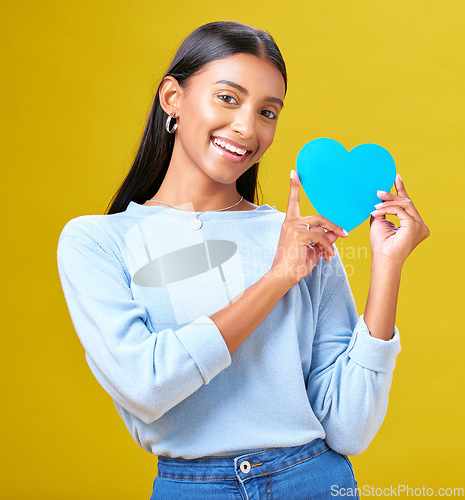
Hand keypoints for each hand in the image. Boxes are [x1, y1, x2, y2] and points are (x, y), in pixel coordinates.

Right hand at [269, 170, 348, 287]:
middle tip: (345, 234)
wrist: (282, 277)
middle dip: (333, 226)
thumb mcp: (312, 249)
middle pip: (319, 217)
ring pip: (321, 228)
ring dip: (331, 240)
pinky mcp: (298, 235)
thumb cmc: (295, 264)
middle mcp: (290, 223)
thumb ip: (323, 240)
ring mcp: (293, 228)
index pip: (292, 201)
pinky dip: (328, 247)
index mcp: (290, 223)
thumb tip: (336, 233)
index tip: (294, 172)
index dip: (294, 186)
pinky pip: (321, 237)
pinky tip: (328, 256)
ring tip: (332, 253)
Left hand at [369, 173, 429, 266]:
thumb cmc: (380, 244)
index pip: (408, 204)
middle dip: (392, 195)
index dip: (401, 190)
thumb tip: (379, 198)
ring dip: (387, 202)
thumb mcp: (380, 222)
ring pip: (404, 205)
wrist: (382, 259)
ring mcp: (419, 226)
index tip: (396, 177)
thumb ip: (382, 210)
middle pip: (407, 203)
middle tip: (378, 192)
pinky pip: (400, 211)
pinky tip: (376, 212)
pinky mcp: (414, 227)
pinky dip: (387, 209)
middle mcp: (420, 225)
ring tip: (375, 204)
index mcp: (414, 224)